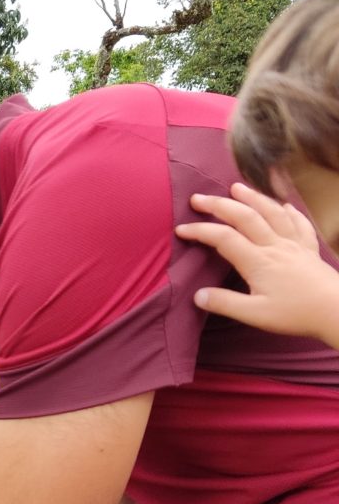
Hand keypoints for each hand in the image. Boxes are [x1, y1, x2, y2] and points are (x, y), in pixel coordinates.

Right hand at [176, 182, 338, 346]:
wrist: (337, 311)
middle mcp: (275, 246)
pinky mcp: (309, 249)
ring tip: (236, 187)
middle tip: (198, 198)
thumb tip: (198, 295)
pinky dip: (289, 211)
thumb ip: (225, 303)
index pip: (223, 238)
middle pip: (244, 217)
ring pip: (271, 212)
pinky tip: (284, 206)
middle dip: (219, 205)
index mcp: (258, 262)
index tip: (181, 229)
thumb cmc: (296, 314)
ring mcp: (294, 245)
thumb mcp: (255, 315)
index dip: (200, 230)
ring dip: (252, 197)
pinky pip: (299, 224)